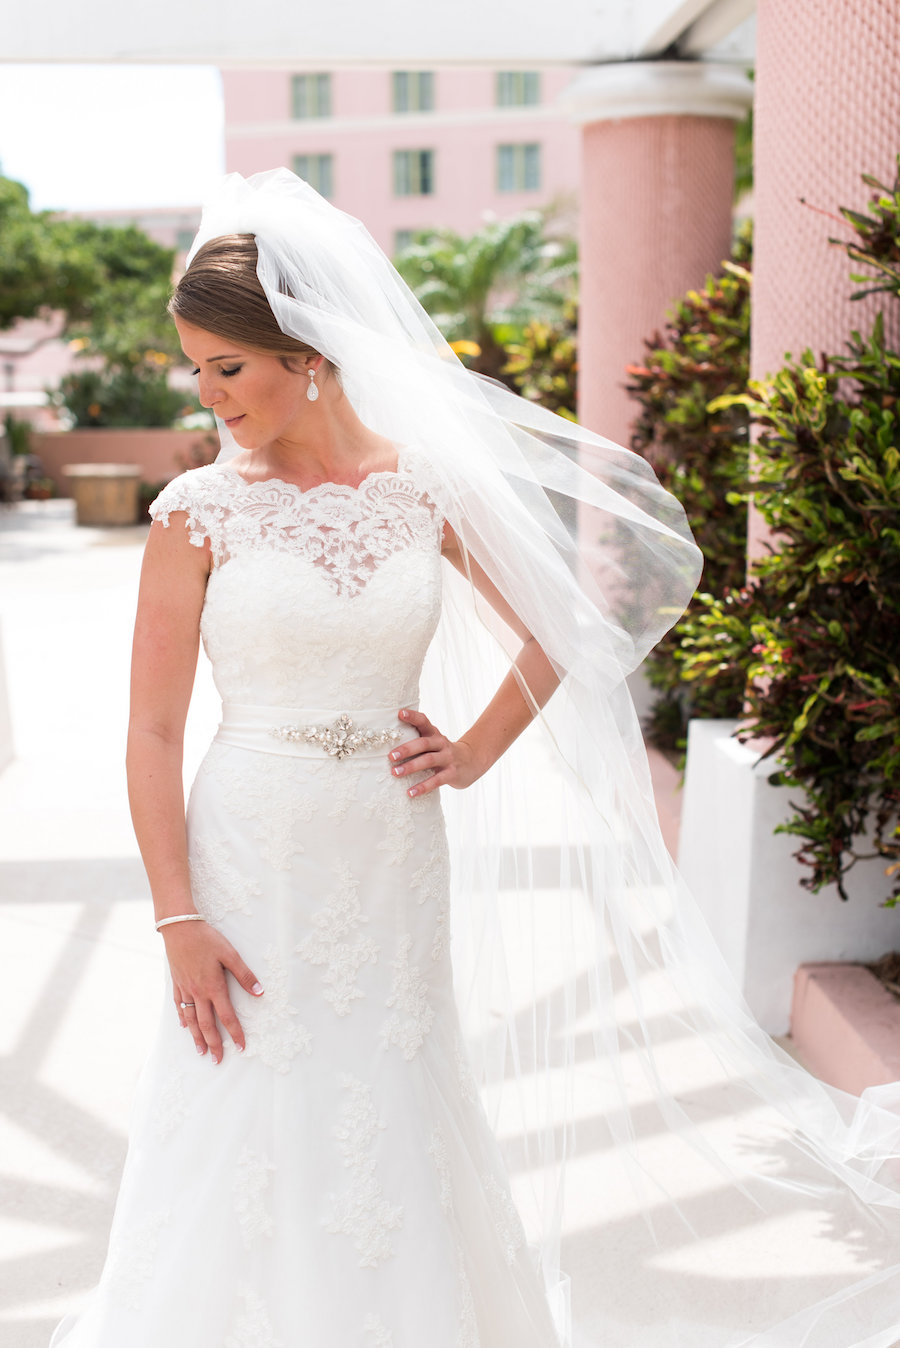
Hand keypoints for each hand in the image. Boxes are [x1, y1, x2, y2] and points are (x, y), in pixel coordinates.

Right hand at [162, 921, 263, 1063]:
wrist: (179, 928)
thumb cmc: (206, 939)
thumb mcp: (230, 954)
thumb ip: (244, 975)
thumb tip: (260, 992)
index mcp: (214, 987)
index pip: (226, 1016)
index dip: (235, 1033)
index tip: (241, 1047)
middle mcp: (198, 992)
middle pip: (206, 1024)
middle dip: (214, 1044)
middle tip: (218, 1060)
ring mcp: (185, 989)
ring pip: (191, 1019)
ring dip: (196, 1037)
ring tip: (201, 1052)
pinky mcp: (176, 983)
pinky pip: (179, 1006)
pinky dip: (182, 1018)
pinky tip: (184, 1027)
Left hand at [388, 708, 482, 797]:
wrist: (472, 761)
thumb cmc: (443, 752)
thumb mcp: (433, 742)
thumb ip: (417, 740)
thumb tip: (387, 744)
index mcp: (434, 734)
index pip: (423, 721)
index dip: (413, 716)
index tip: (400, 713)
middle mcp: (441, 743)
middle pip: (424, 743)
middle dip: (407, 749)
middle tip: (391, 756)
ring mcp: (448, 758)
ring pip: (428, 761)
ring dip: (411, 767)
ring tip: (395, 773)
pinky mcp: (452, 773)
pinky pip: (436, 780)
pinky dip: (423, 786)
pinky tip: (410, 793)